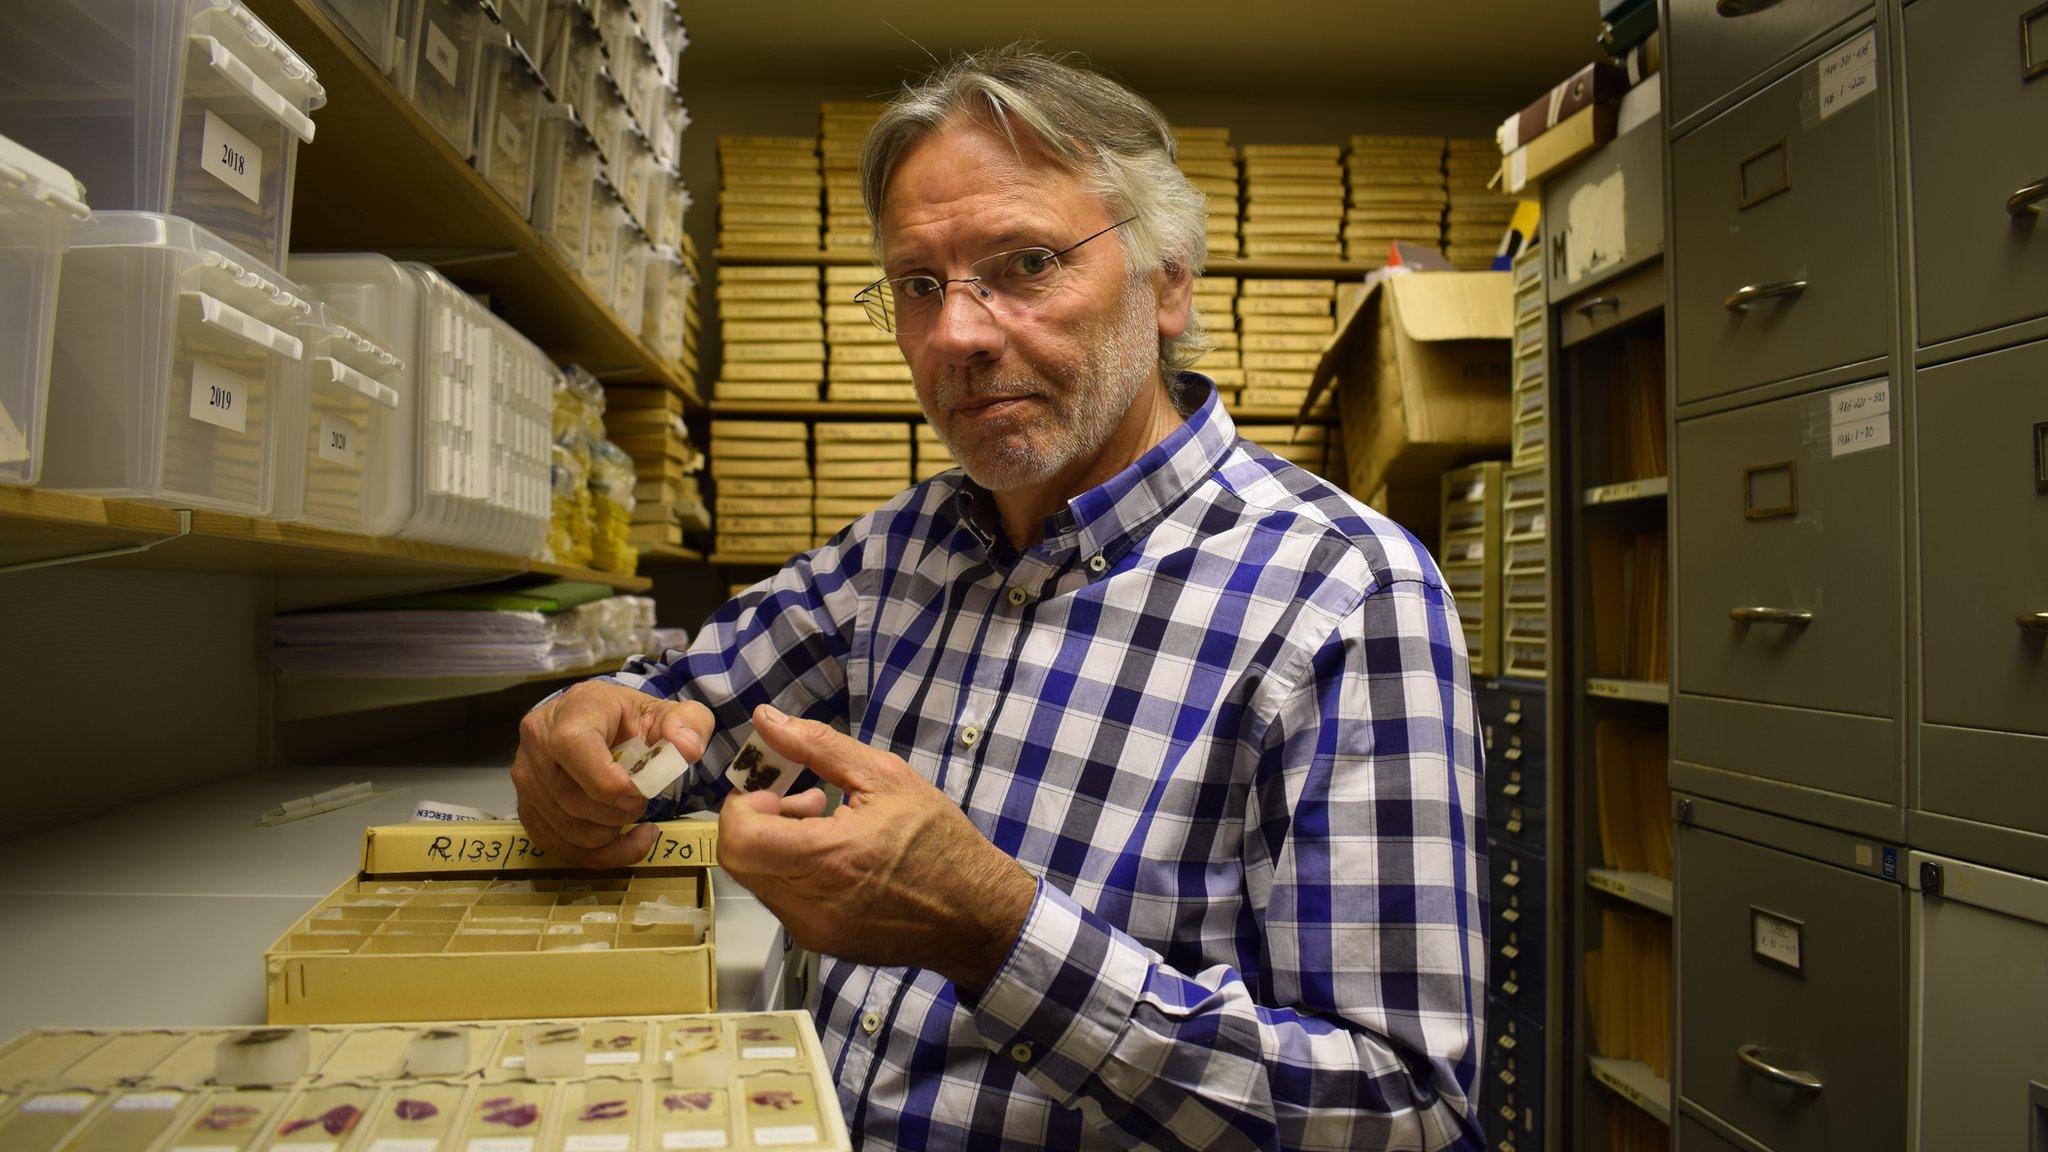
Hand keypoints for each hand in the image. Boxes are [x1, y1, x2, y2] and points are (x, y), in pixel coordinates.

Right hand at [511, 680, 713, 867]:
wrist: (594, 724)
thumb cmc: (627, 719)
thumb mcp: (664, 711)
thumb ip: (688, 722)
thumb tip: (688, 748)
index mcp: (571, 712)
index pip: (572, 747)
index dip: (607, 782)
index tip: (639, 794)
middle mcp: (537, 743)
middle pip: (573, 800)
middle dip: (619, 813)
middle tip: (643, 801)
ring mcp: (527, 780)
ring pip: (570, 831)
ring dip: (613, 836)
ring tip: (634, 816)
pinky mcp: (528, 810)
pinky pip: (562, 848)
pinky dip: (602, 855)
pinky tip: (625, 839)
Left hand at [718, 704, 1035, 996]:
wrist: (976, 914)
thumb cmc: (939, 840)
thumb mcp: (886, 776)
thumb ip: (818, 746)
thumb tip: (765, 719)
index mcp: (829, 858)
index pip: (739, 837)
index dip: (743, 805)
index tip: (775, 787)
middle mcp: (811, 904)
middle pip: (739, 860)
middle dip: (756, 822)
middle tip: (799, 801)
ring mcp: (812, 931)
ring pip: (757, 881)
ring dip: (773, 846)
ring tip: (824, 825)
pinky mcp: (820, 943)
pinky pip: (781, 901)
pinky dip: (791, 872)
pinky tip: (833, 857)